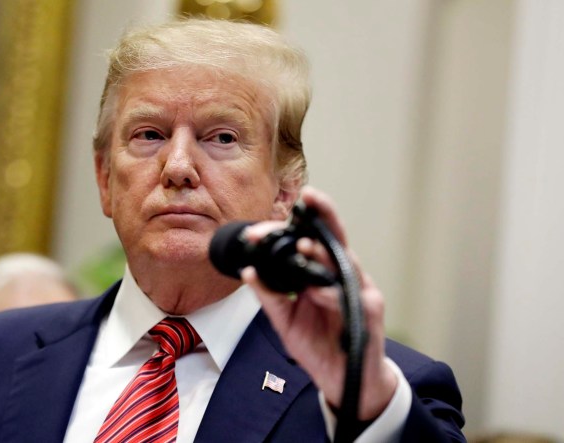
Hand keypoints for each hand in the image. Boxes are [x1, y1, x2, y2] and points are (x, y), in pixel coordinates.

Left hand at [241, 186, 397, 420]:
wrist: (342, 381)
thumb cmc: (318, 343)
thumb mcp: (286, 319)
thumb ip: (270, 295)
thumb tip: (249, 271)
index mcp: (322, 273)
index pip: (308, 240)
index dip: (289, 229)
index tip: (259, 229)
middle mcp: (342, 276)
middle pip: (335, 238)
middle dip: (324, 214)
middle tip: (309, 197)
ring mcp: (358, 292)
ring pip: (344, 265)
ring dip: (323, 254)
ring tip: (304, 245)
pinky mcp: (368, 314)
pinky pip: (350, 300)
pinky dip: (332, 295)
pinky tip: (318, 291)